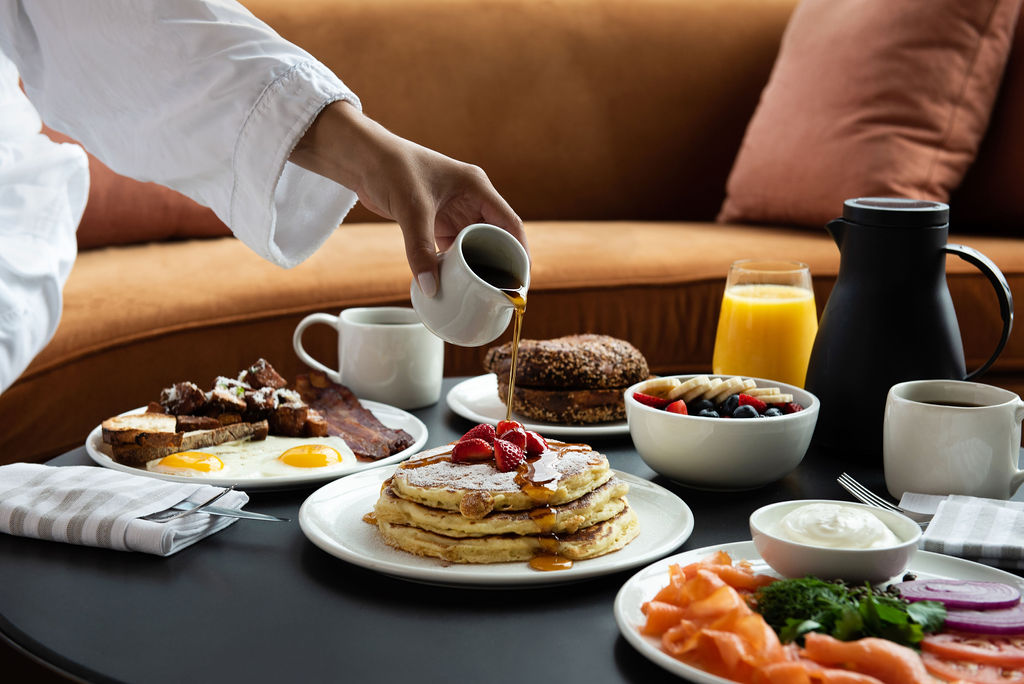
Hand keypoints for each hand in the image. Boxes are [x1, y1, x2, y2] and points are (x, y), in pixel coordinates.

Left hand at [290, 101, 526, 295]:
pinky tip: (457, 284)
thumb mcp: (411, 210)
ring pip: (475, 245)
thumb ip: (420, 250)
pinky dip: (456, 264)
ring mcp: (455, 211)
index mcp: (477, 188)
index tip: (521, 280)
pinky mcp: (437, 221)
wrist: (361, 159)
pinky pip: (454, 248)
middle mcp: (471, 199)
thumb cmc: (390, 168)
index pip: (509, 224)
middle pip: (496, 237)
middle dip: (500, 265)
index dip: (519, 252)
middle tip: (503, 294)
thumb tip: (431, 288)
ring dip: (477, 267)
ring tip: (484, 294)